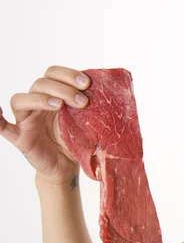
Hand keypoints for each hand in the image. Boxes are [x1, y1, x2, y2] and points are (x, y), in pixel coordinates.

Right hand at [0, 65, 89, 185]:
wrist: (67, 168)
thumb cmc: (76, 143)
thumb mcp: (87, 124)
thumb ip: (93, 110)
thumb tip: (114, 97)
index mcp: (53, 96)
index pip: (54, 74)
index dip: (68, 74)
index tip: (88, 83)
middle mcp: (37, 104)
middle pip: (41, 83)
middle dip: (63, 88)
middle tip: (83, 101)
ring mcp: (26, 119)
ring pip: (22, 98)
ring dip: (41, 98)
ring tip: (60, 106)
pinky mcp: (20, 137)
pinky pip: (3, 127)